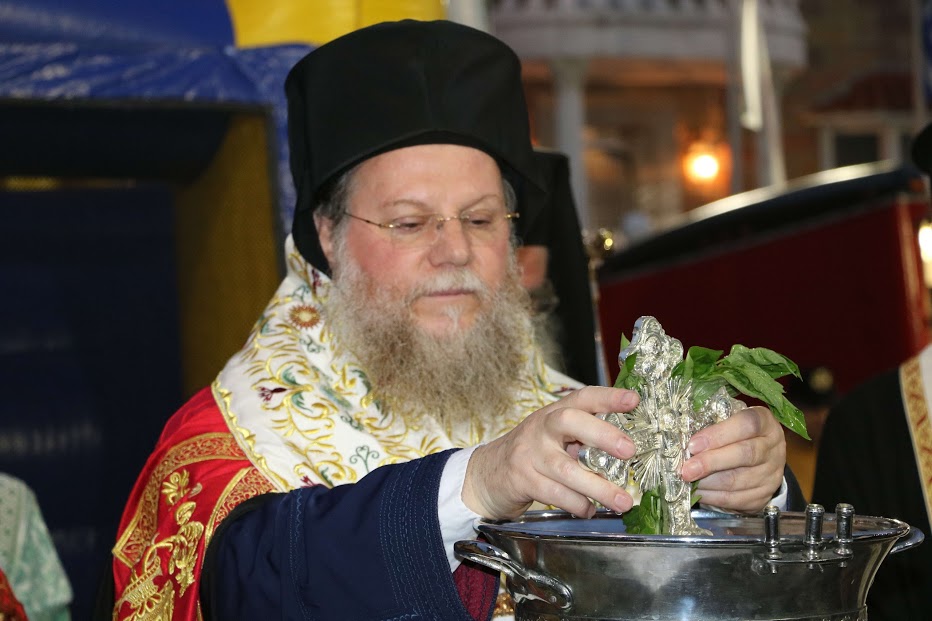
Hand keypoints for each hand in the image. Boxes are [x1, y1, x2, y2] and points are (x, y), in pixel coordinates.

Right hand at [462, 387, 637, 520]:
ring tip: (623, 501)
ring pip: (566, 468)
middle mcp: (541, 428)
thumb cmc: (531, 454)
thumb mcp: (553, 437)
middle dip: (602, 434)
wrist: (486, 474)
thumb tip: (629, 447)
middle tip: (629, 450)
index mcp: (554, 414)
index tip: (633, 400)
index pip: (582, 398)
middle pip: (570, 421)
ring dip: (598, 487)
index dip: (608, 397)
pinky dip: (577, 504)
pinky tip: (589, 509)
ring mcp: (529, 454)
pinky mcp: (522, 479)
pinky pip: (554, 493)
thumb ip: (582, 437)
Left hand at [681, 406, 785, 512]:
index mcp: (765, 422)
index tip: (693, 444)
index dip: (718, 434)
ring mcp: (771, 474)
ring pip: (737, 480)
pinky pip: (735, 499)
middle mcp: (773, 448)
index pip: (747, 424)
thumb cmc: (737, 434)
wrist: (762, 458)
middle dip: (710, 462)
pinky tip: (697, 492)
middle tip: (686, 469)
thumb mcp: (730, 421)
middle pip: (744, 454)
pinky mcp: (763, 495)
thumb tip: (681, 437)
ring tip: (687, 480)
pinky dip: (712, 496)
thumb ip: (712, 424)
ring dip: (707, 482)